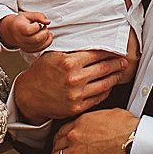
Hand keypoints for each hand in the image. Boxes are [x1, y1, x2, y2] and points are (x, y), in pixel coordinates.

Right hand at [0, 13, 51, 52]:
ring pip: (40, 45)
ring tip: (43, 31)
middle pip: (36, 39)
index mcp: (19, 27)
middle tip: (44, 27)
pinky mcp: (28, 50)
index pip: (29, 30)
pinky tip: (46, 36)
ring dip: (46, 37)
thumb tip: (48, 22)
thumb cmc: (21, 21)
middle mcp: (20, 39)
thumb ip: (39, 16)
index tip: (37, 23)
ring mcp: (24, 46)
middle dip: (44, 32)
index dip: (37, 26)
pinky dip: (47, 42)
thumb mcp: (28, 15)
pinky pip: (40, 49)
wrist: (12, 30)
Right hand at [12, 50, 130, 123]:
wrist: (29, 95)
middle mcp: (74, 78)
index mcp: (69, 62)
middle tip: (123, 61)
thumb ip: (72, 51)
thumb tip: (92, 46)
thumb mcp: (53, 55)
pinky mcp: (77, 107)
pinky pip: (98, 97)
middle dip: (117, 64)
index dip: (109, 52)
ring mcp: (77, 94)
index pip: (96, 54)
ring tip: (120, 73)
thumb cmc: (40, 74)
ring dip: (115, 77)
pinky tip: (108, 86)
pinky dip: (106, 90)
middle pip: (104, 68)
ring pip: (104, 84)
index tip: (115, 51)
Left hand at [53, 108, 152, 153]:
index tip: (61, 142)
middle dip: (57, 149)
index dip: (60, 138)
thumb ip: (100, 117)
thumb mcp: (111, 113)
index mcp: (81, 122)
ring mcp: (76, 151)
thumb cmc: (127, 127)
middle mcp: (75, 135)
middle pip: (57, 144)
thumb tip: (104, 118)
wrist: (132, 140)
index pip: (62, 130)